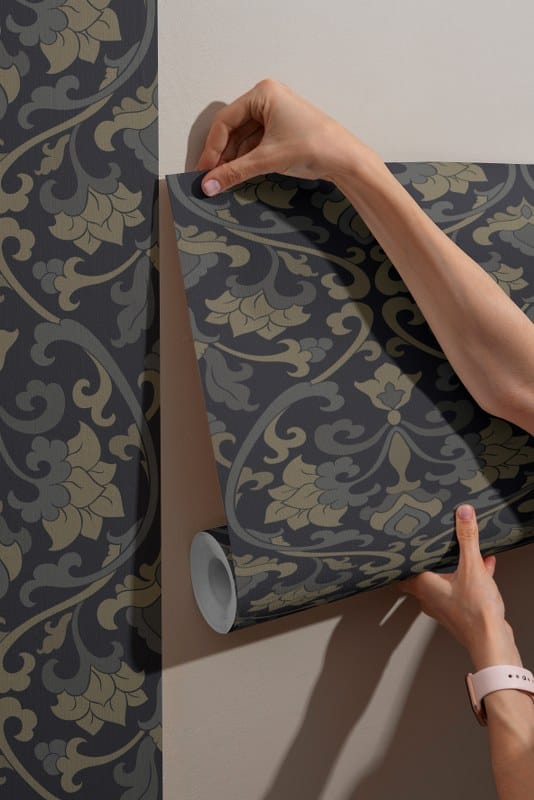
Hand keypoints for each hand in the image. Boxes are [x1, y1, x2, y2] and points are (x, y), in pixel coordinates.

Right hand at [196, 79, 367, 195]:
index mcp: (262, 93)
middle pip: (233, 129)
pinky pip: (255, 143)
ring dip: (233, 159)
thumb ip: (234, 172)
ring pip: (243, 138)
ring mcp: (275, 114)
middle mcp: (267, 99)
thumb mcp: (267, 160)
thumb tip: (207, 186)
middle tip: (210, 179)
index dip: (212, 149)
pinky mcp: (282, 129)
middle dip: (222, 155)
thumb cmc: (312, 148)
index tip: (203, 171)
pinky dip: (246, 159)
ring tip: (222, 181)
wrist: (346, 159)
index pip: (225, 121)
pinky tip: (238, 174)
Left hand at [399, 505, 520, 669]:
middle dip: (427, 560)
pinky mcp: (461, 612)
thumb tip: (463, 513)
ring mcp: (445, 607)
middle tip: (427, 547)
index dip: (400, 561)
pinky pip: (461, 589)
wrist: (493, 641)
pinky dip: (470, 577)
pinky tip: (486, 566)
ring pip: (445, 581)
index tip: (398, 550)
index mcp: (424, 586)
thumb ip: (467, 538)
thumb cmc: (476, 612)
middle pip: (422, 575)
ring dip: (453, 567)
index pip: (402, 572)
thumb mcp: (472, 567)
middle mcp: (430, 598)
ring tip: (464, 552)